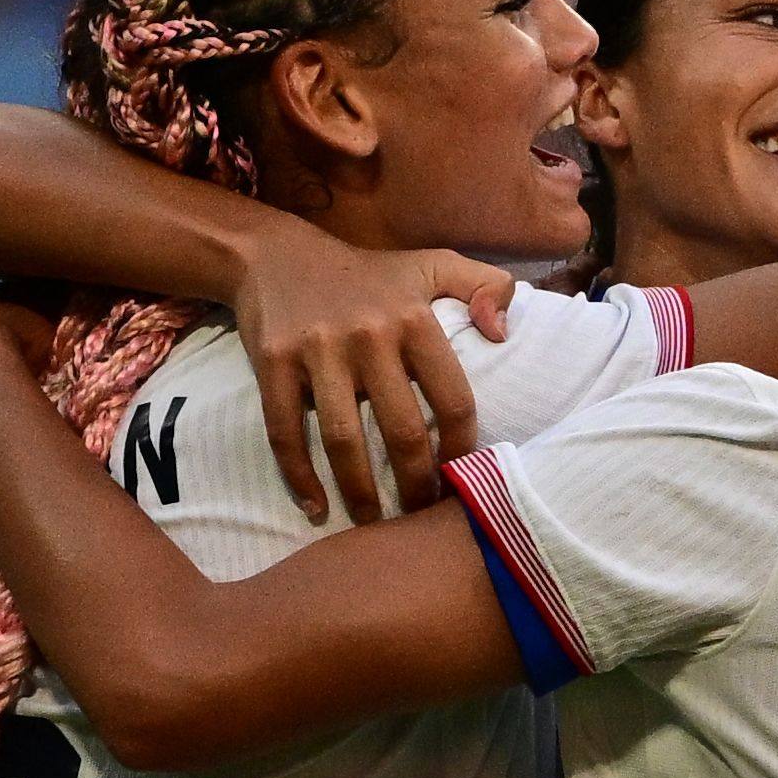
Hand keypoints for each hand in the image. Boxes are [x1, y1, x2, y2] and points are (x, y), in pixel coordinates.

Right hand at [228, 215, 515, 521]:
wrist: (277, 255)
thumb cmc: (368, 273)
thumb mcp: (432, 264)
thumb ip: (484, 285)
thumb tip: (504, 333)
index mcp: (413, 316)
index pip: (452, 396)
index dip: (462, 446)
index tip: (462, 476)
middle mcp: (368, 334)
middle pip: (401, 429)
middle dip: (416, 485)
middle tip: (421, 515)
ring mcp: (318, 349)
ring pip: (343, 440)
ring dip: (360, 493)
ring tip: (373, 522)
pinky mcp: (273, 362)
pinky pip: (285, 431)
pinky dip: (299, 477)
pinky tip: (315, 507)